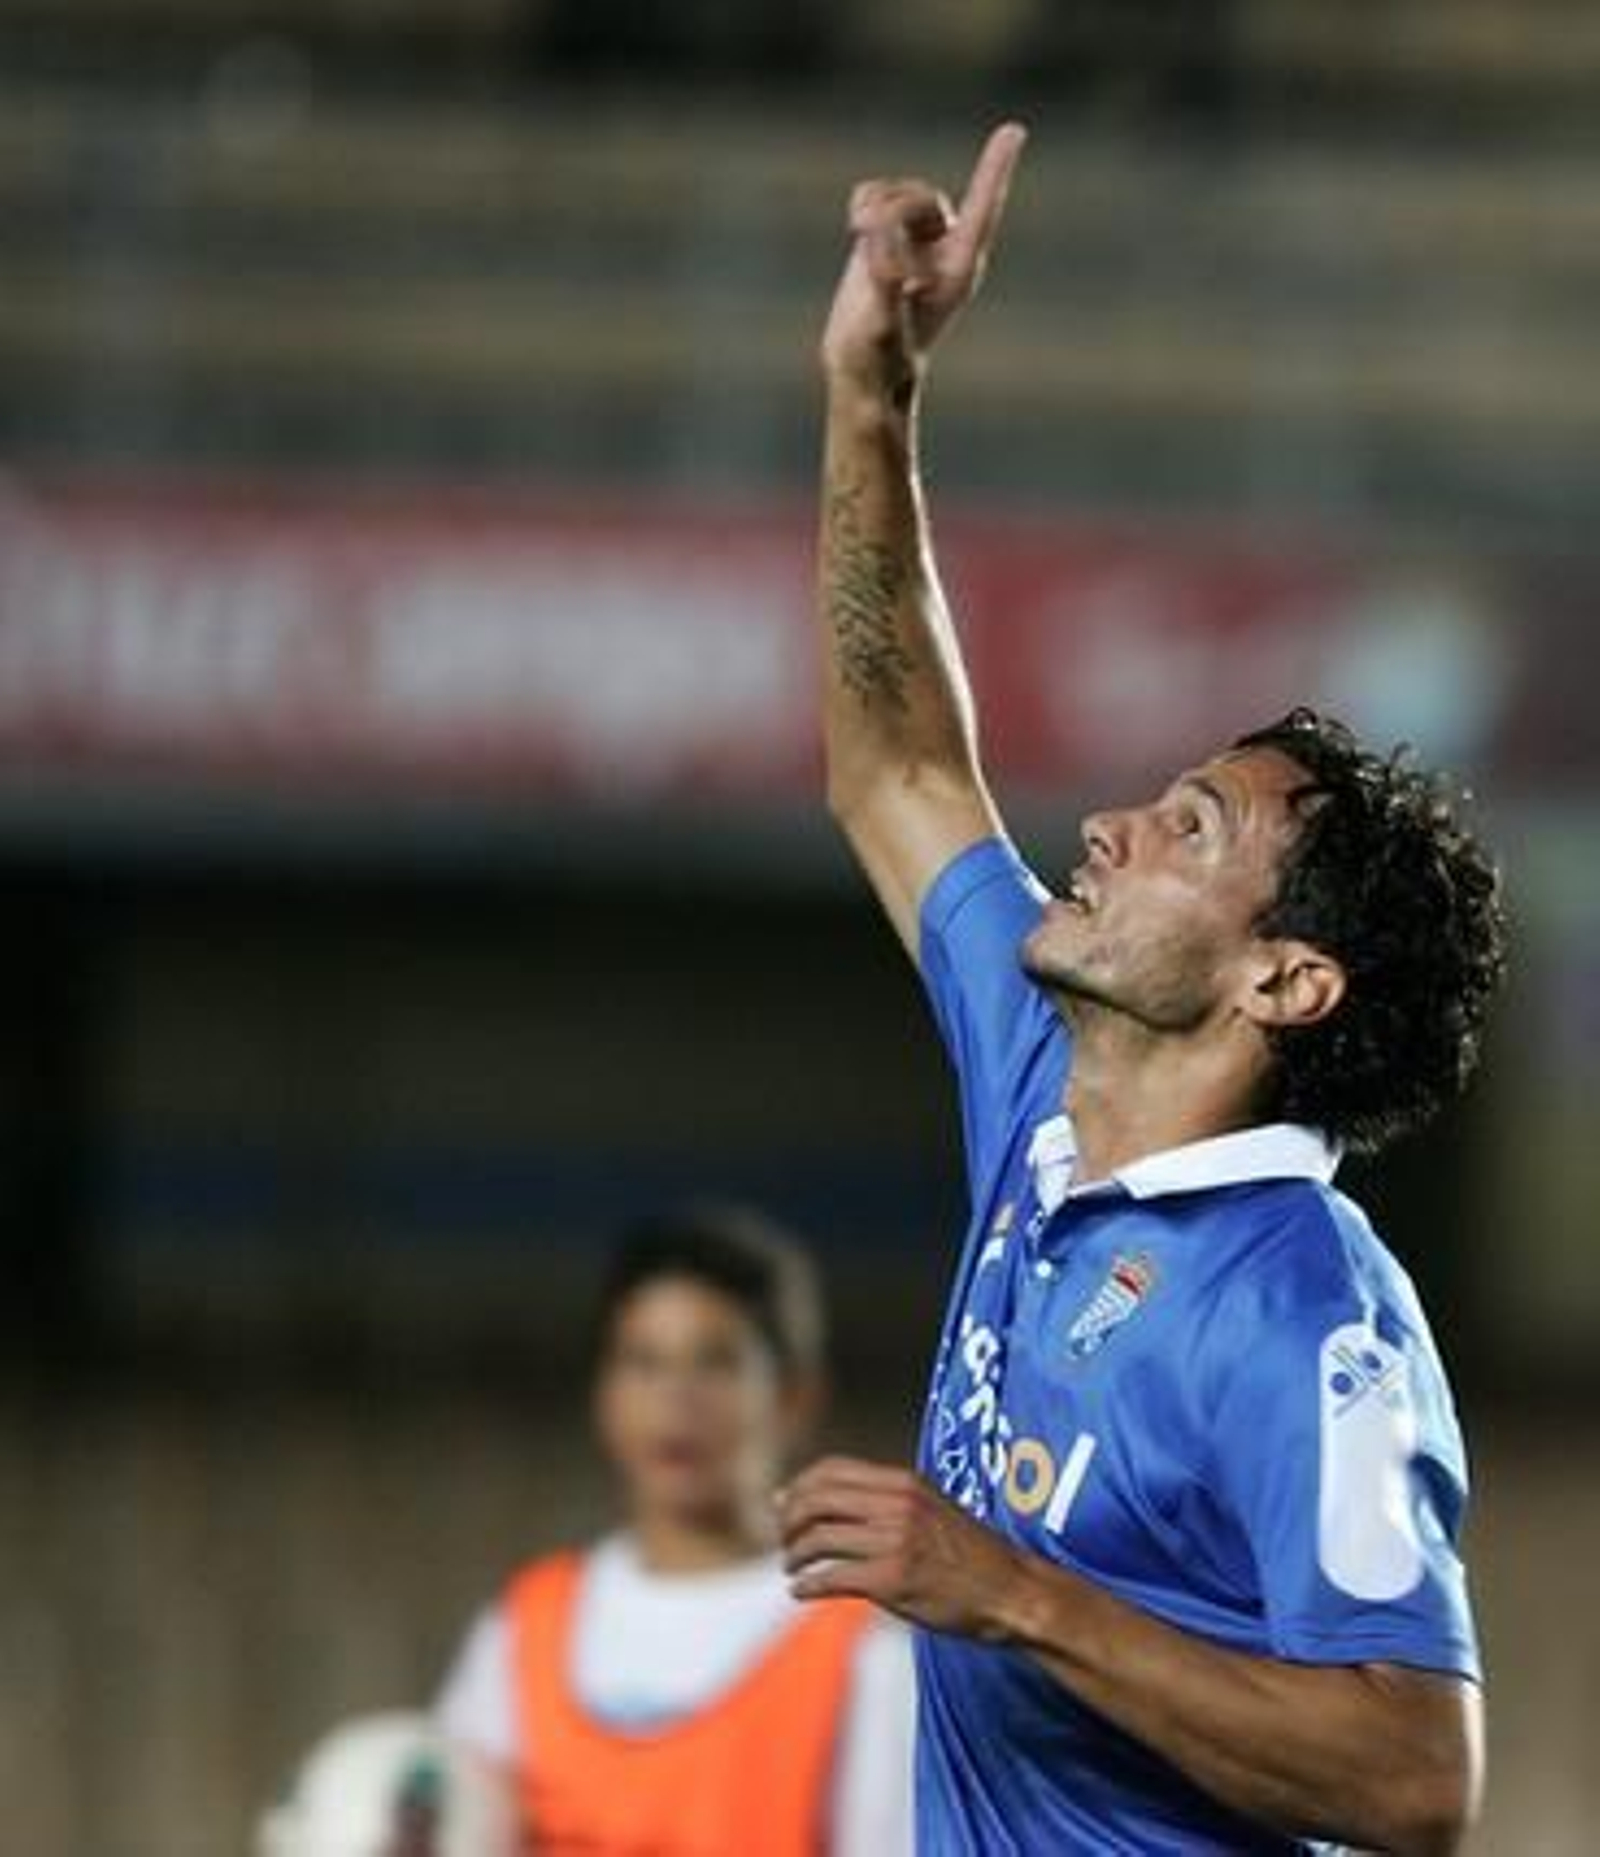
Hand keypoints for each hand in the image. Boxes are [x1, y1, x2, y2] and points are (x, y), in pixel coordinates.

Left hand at [777, 1454, 1030, 1641]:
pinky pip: (831, 1578)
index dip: (799, 1487)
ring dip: (794, 1555)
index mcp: (902, 1482)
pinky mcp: (893, 1581)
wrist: (1010, 1590)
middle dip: (789, 1521)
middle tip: (784, 1541)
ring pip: (819, 1539)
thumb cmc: (966, 1554)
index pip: (830, 1469)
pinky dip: (808, 1585)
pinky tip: (802, 1592)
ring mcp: (894, 1542)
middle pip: (816, 1501)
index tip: (783, 1506)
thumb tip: (826, 1502)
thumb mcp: (928, 1507)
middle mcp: (896, 1505)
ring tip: (792, 1568)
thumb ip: (882, 1501)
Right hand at [820, 123, 1027, 406]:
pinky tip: (854, 231)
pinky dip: (860, 205)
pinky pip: (874, 194)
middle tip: (868, 247)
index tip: (1014, 130)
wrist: (865, 370)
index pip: (981, 209)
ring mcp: (914, 240)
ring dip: (872, 214)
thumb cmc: (881, 356)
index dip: (995, 169)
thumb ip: (887, 289)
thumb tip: (889, 267)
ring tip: (860, 244)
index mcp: (959, 267)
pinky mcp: (884, 237)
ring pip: (896, 193)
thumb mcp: (883, 325)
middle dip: (894, 215)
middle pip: (924, 199)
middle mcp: (942, 247)